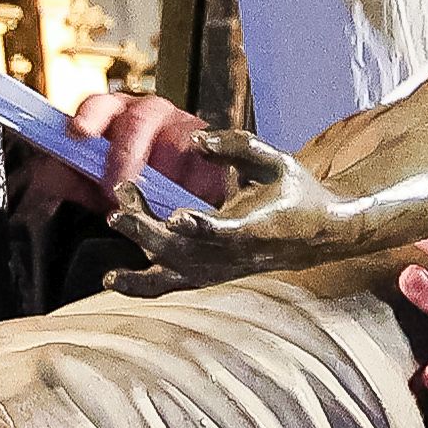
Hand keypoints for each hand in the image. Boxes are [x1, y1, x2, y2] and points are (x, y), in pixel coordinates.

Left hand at [21, 87, 231, 219]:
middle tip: (117, 188)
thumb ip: (65, 177)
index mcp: (113, 115)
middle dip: (127, 155)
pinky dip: (198, 183)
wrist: (171, 204)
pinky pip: (209, 162)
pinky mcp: (211, 151)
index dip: (89, 117)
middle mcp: (148, 114)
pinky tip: (189, 199)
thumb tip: (45, 174)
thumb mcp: (89, 184)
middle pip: (139, 120)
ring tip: (156, 202)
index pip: (99, 105)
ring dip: (165, 174)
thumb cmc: (127, 185)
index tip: (79, 133)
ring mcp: (183, 128)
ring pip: (177, 139)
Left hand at [97, 118, 380, 289]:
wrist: (316, 235)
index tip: (176, 216)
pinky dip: (141, 286)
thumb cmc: (296, 192)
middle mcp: (234, 257)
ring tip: (115, 217)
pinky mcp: (208, 277)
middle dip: (148, 231)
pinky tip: (111, 280)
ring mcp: (219, 271)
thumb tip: (196, 140)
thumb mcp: (278, 161)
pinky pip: (171, 287)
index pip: (225, 232)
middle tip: (118, 210)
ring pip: (173, 269)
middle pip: (185, 251)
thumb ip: (238, 146)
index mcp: (256, 228)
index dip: (201, 227)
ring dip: (141, 246)